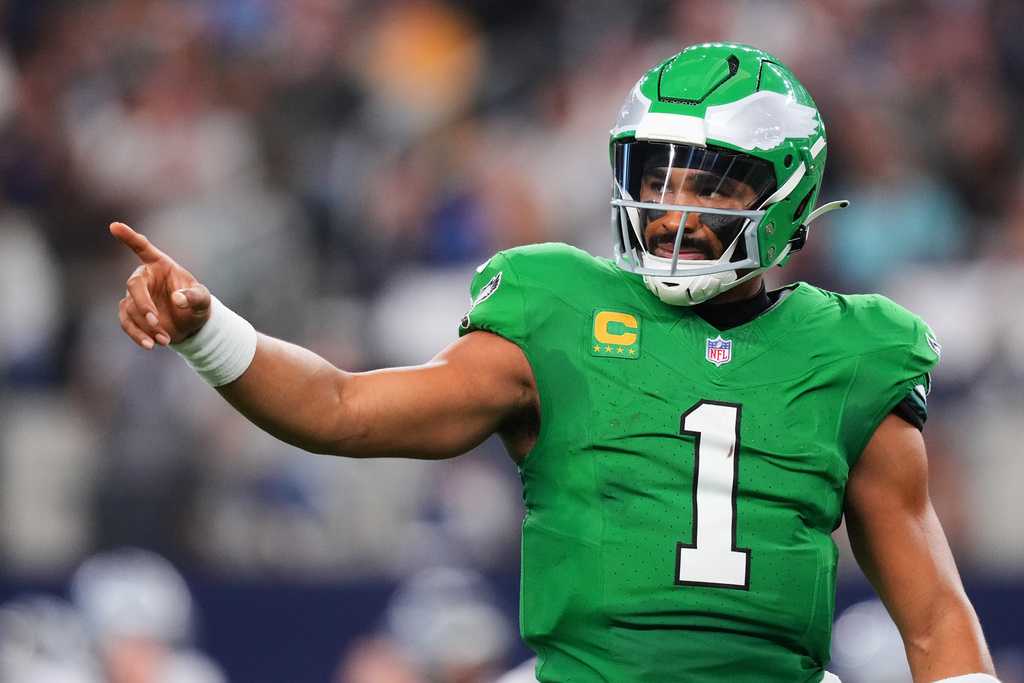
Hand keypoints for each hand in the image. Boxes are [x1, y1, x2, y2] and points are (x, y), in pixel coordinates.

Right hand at [111, 222, 212, 348]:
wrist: (192, 325)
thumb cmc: (197, 305)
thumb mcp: (203, 300)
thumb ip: (194, 297)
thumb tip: (177, 299)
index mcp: (160, 265)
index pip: (142, 248)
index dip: (129, 237)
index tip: (114, 226)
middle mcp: (145, 278)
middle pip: (133, 285)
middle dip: (143, 305)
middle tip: (156, 322)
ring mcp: (135, 296)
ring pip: (130, 309)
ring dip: (146, 326)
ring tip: (165, 340)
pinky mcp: (131, 314)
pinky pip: (127, 323)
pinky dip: (138, 335)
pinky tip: (151, 345)